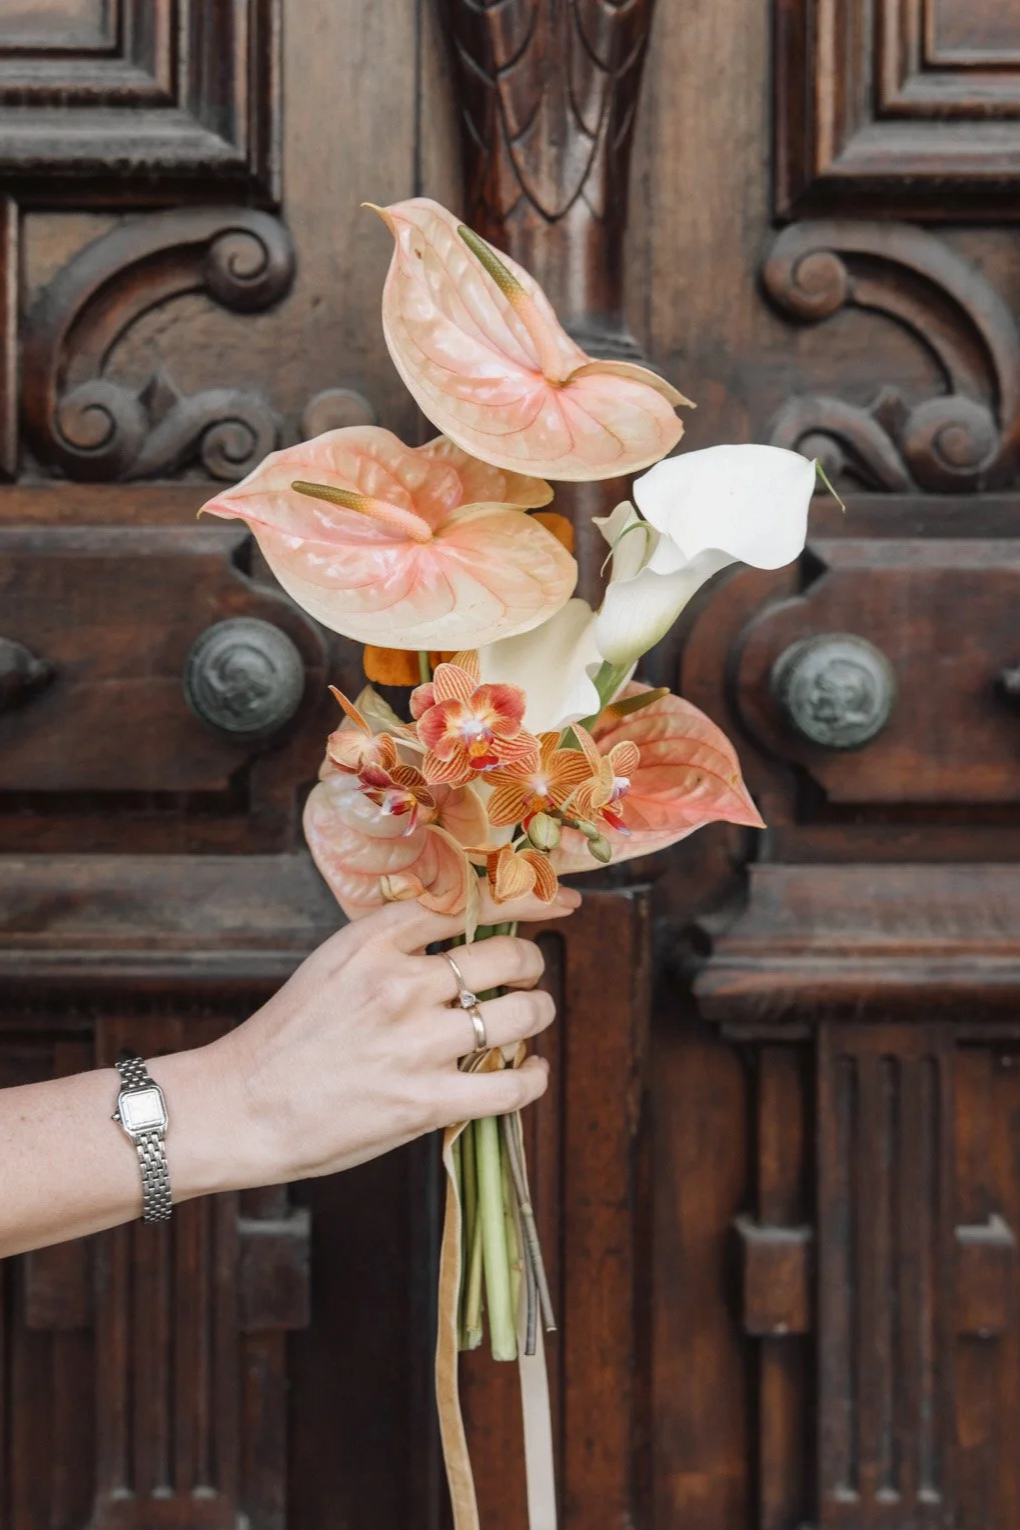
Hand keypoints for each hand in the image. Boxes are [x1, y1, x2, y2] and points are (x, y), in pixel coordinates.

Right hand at [199, 885, 579, 1187]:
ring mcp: (416, 1044)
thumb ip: (392, 945)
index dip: (525, 899)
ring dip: (537, 1013)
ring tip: (529, 1018)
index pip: (469, 904)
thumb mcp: (332, 964)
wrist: (242, 1106)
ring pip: (521, 1014)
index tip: (557, 901)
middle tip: (528, 975)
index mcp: (374, 942)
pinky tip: (529, 1072)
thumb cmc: (287, 1038)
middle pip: (507, 956)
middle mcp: (401, 984)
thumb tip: (458, 934)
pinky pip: (510, 1086)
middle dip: (531, 964)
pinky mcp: (425, 1103)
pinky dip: (532, 1077)